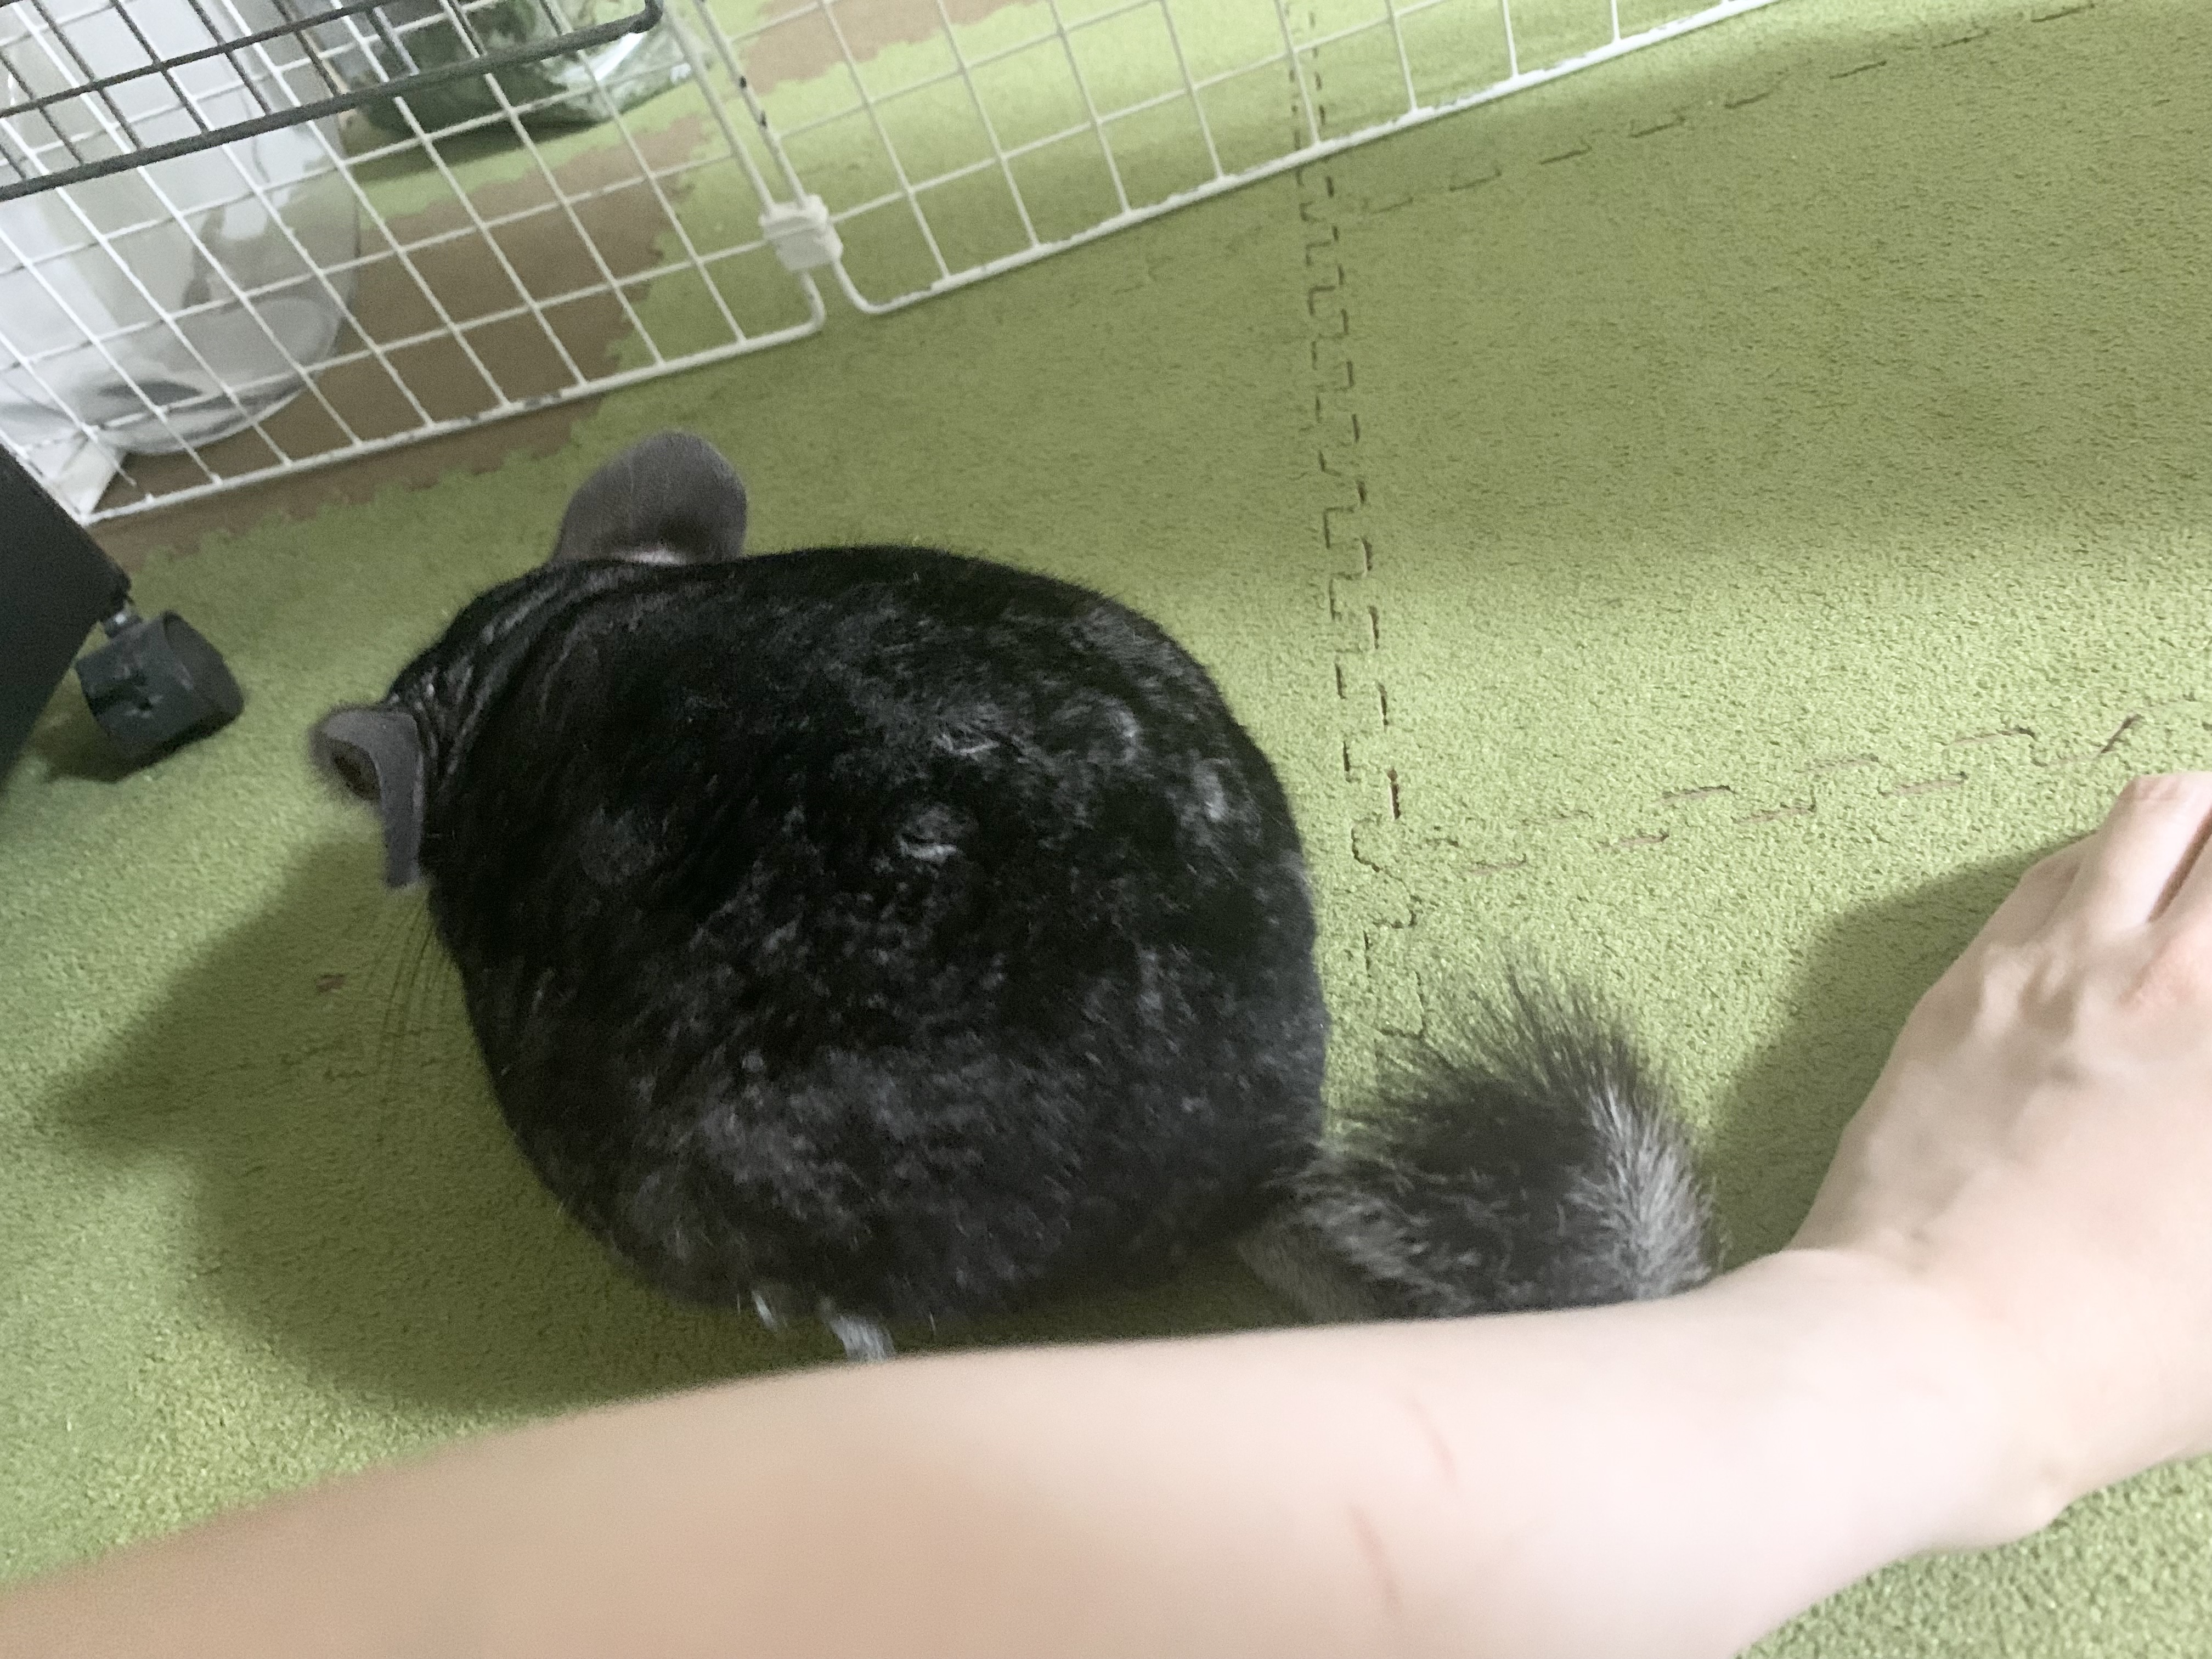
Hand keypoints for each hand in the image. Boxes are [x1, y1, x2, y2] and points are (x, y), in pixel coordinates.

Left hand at [1793, 771, 2211, 1534]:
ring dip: (2200, 824)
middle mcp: (2171, 982)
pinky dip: (2101, 868)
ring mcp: (2059, 968)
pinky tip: (2110, 907)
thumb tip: (2205, 1104)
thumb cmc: (2110, 1356)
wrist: (1931, 1351)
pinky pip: (2051, 874)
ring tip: (2211, 868)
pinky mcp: (1966, 986)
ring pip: (2153, 814)